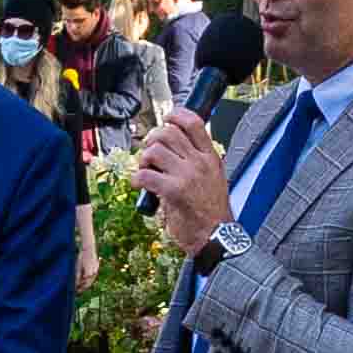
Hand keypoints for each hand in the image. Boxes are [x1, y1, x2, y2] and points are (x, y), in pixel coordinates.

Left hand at [133, 108, 232, 250]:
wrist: (216, 237)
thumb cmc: (211, 212)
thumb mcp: (214, 179)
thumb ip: (197, 161)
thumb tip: (174, 147)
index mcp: (210, 157)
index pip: (194, 123)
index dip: (176, 115)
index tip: (167, 119)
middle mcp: (200, 162)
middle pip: (168, 133)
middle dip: (152, 139)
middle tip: (150, 152)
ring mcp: (187, 176)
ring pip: (155, 151)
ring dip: (144, 159)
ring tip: (146, 170)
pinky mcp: (173, 191)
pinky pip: (146, 175)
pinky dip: (137, 178)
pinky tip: (140, 185)